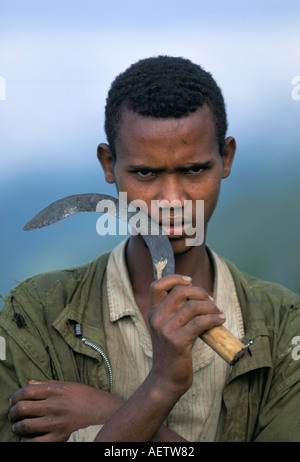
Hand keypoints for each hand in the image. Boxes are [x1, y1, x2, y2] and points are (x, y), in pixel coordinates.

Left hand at [9, 380, 122, 441]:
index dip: (15, 396)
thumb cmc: (91, 399)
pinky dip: (27, 441)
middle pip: (23, 408)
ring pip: (26, 426)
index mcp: (57, 390)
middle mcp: (55, 405)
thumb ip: (49, 384)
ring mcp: (57, 422)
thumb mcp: (71, 386)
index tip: (13, 400)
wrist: (109, 414)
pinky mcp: (61, 438)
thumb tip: (30, 383)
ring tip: (19, 427)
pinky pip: (36, 442)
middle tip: (13, 414)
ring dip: (18, 427)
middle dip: (14, 412)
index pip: (27, 391)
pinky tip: (28, 438)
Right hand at [148, 274, 224, 396]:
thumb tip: (197, 294)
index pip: (156, 285)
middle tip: (210, 300)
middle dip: (200, 292)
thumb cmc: (172, 352)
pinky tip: (220, 320)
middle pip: (180, 292)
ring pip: (193, 306)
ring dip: (211, 307)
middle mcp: (156, 319)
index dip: (174, 278)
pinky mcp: (178, 342)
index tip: (190, 281)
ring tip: (218, 311)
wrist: (166, 379)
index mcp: (152, 313)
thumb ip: (175, 311)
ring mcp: (165, 330)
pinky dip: (214, 318)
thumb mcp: (166, 328)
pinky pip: (200, 323)